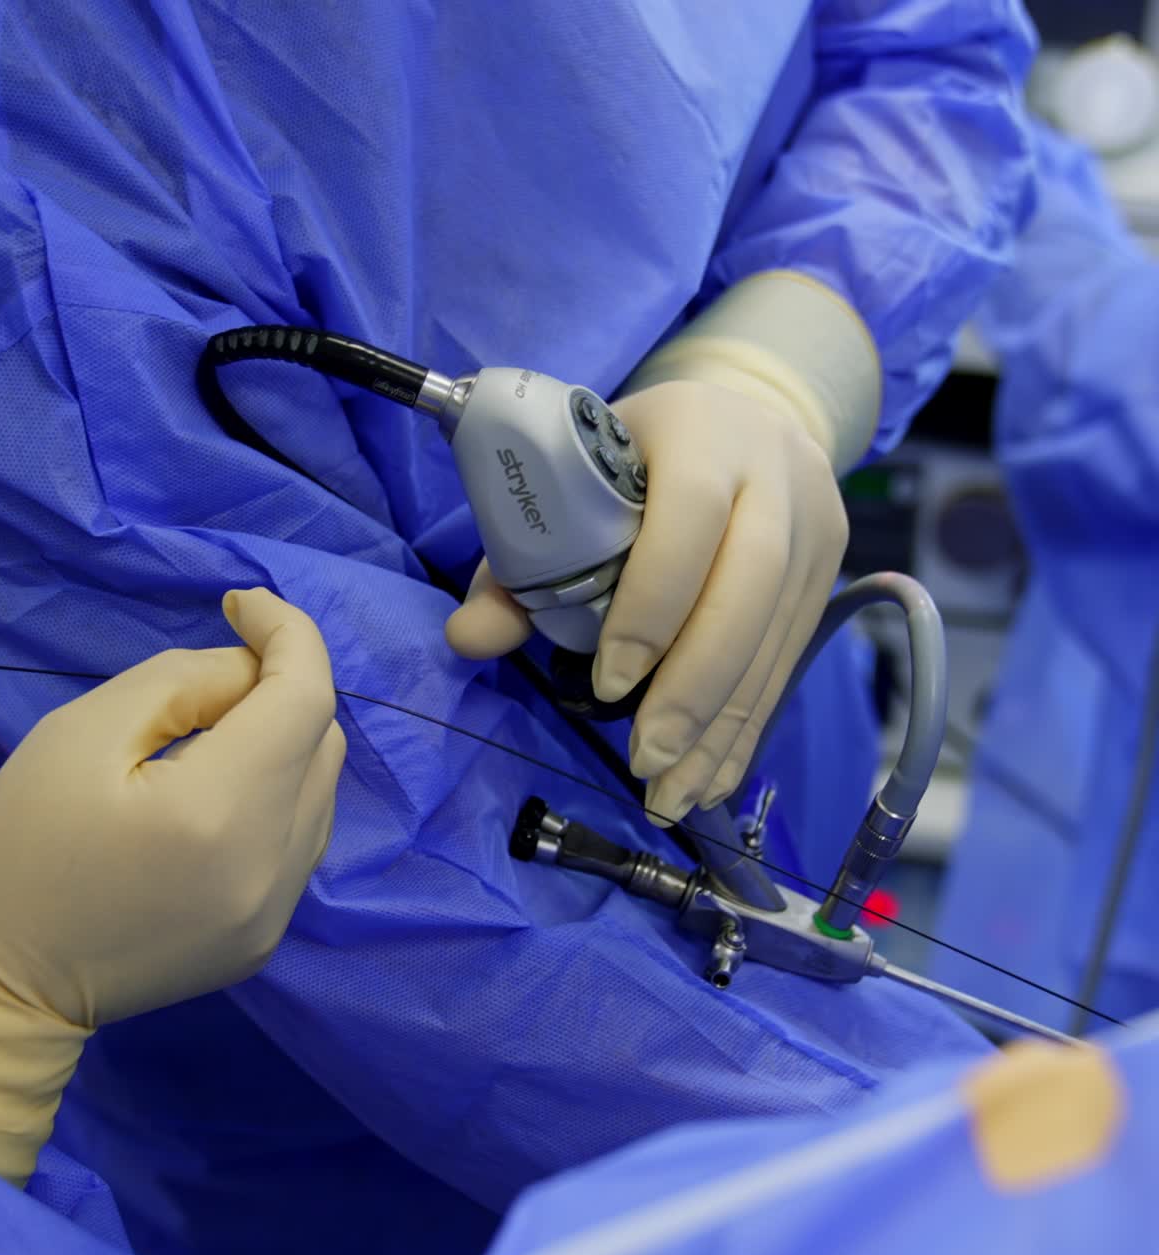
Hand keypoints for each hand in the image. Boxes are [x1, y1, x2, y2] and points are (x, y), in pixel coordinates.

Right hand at [0, 588, 344, 1182]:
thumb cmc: (20, 851)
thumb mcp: (82, 733)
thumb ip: (186, 682)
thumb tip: (254, 669)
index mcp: (220, 813)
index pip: (305, 696)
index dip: (288, 633)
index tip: (240, 604)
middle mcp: (272, 867)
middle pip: (323, 739)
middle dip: (279, 688)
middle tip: (208, 684)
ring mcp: (278, 911)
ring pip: (323, 787)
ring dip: (283, 742)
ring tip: (205, 741)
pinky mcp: (270, 937)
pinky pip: (303, 837)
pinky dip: (278, 795)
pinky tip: (217, 797)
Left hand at [447, 380, 847, 825]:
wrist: (745, 418)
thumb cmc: (633, 455)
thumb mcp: (572, 482)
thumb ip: (520, 559)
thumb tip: (468, 638)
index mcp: (701, 432)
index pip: (689, 518)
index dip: (651, 605)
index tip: (607, 684)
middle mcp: (775, 472)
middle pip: (749, 588)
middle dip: (695, 687)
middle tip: (645, 760)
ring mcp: (815, 525)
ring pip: (776, 636)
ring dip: (723, 727)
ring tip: (670, 795)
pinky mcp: (829, 572)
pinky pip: (789, 661)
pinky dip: (746, 726)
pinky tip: (710, 777)